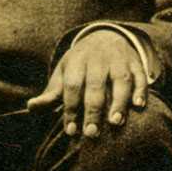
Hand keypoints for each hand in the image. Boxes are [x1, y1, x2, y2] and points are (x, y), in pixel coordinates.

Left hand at [32, 27, 147, 142]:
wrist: (105, 37)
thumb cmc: (80, 65)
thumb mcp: (64, 73)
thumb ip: (51, 93)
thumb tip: (30, 108)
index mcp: (77, 60)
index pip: (73, 84)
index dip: (71, 107)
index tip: (70, 130)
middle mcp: (98, 58)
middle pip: (95, 84)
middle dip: (93, 109)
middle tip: (91, 133)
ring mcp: (118, 59)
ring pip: (120, 79)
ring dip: (119, 101)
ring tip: (115, 122)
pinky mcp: (135, 62)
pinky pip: (139, 75)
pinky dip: (141, 90)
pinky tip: (138, 106)